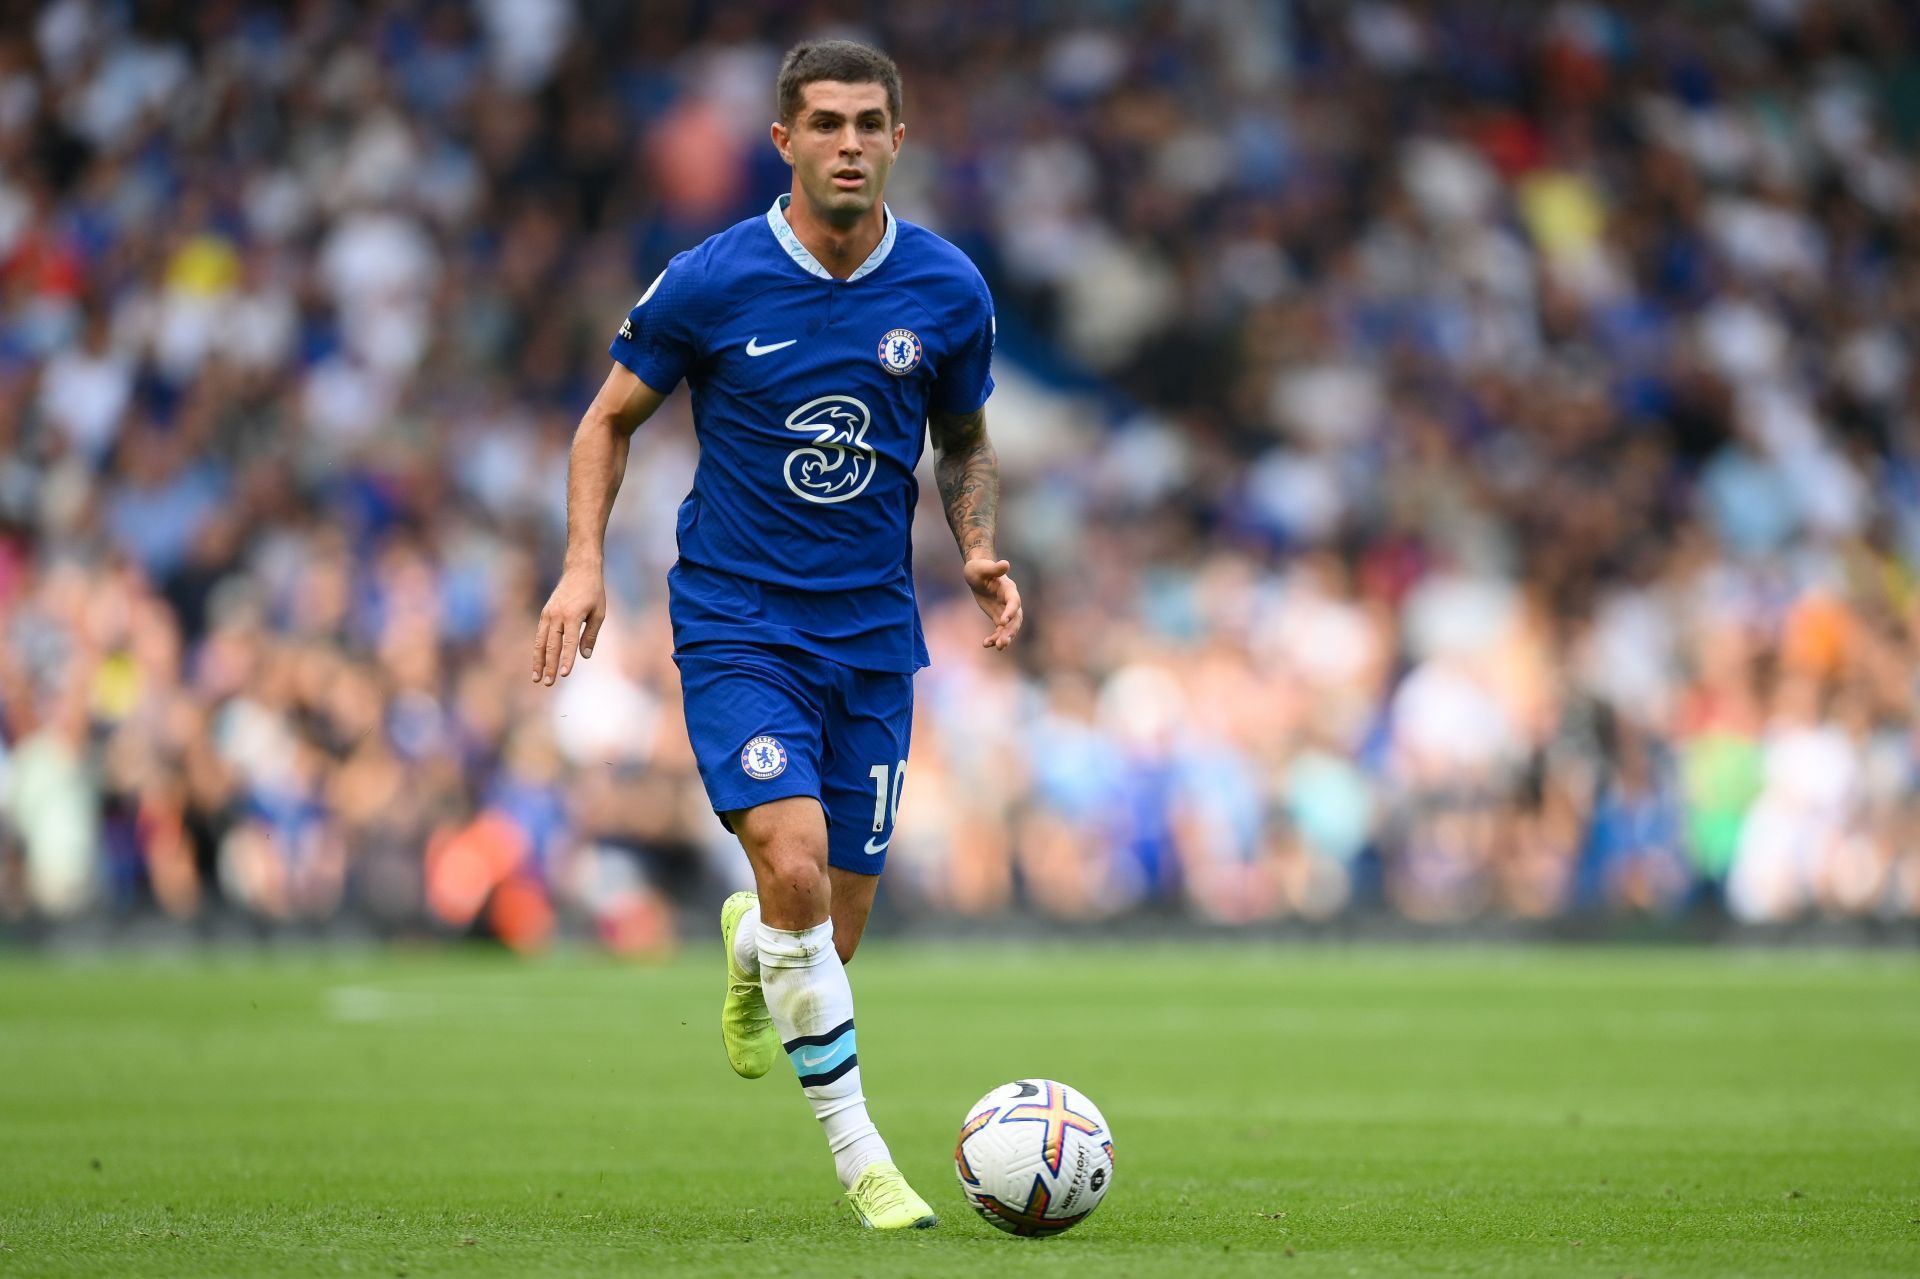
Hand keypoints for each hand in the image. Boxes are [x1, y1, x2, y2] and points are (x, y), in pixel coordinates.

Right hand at [533, 562, 605, 684]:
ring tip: (537, 678)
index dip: (567, 660)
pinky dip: (538, 649)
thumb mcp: (599, 613)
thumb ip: (591, 635)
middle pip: (551, 645)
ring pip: (541, 642)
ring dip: (538, 661)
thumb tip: (585, 656)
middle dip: (549, 666)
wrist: (580, 570)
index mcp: (572, 616)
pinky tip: (538, 662)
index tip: (564, 675)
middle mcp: (557, 616)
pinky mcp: (545, 613)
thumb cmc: (594, 592)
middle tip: (548, 683)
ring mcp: (548, 614)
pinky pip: (540, 635)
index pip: (569, 643)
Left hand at [963, 556, 1023, 651]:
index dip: (1010, 611)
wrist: (977, 574)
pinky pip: (999, 630)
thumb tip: (1005, 564)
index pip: (1014, 602)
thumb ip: (994, 568)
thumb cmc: (979, 569)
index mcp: (1008, 589)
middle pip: (1016, 618)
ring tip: (998, 647)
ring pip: (1010, 627)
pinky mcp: (998, 617)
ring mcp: (1005, 610)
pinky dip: (995, 638)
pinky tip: (986, 644)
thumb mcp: (982, 568)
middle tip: (1003, 642)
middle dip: (1010, 631)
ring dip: (1005, 637)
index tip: (1003, 622)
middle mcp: (1010, 601)